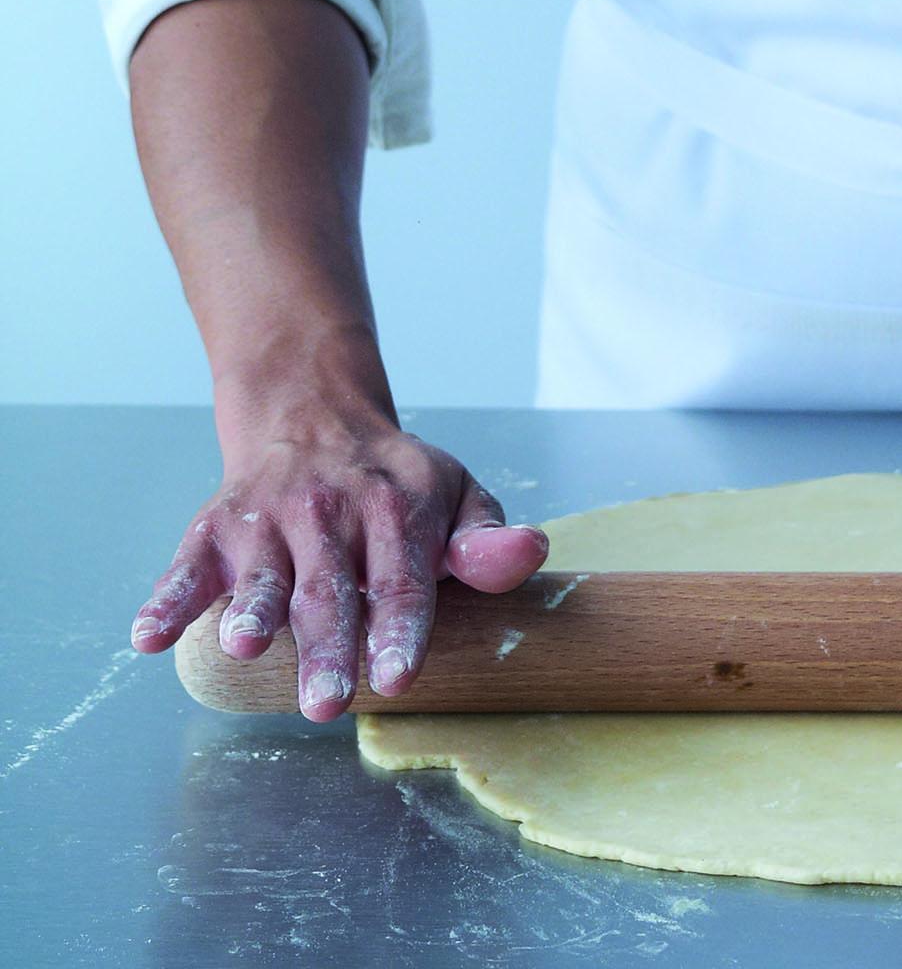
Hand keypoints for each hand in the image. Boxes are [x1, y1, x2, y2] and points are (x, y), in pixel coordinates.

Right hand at [129, 410, 548, 720]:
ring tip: (247, 648)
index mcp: (397, 508)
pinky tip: (152, 638)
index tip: (399, 675)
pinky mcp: (215, 527)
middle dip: (327, 647)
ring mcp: (268, 519)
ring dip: (250, 612)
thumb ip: (486, 538)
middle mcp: (329, 512)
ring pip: (260, 574)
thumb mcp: (456, 493)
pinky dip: (168, 600)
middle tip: (327, 704)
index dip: (400, 628)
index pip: (402, 577)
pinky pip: (186, 565)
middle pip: (330, 589)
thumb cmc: (395, 481)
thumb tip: (530, 552)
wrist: (314, 415)